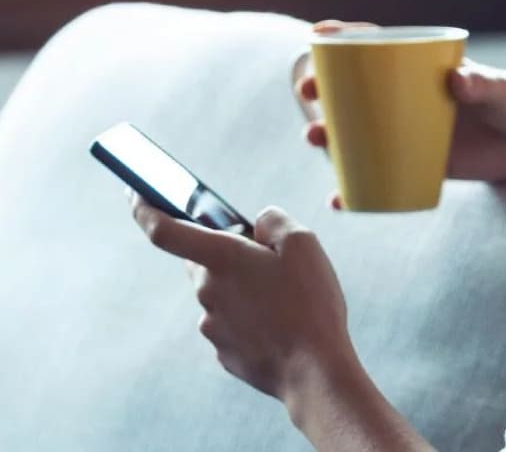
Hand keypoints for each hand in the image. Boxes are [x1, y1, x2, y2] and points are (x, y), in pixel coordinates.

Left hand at [127, 189, 357, 404]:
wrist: (314, 371)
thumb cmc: (309, 303)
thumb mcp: (303, 244)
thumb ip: (274, 221)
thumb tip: (258, 223)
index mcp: (221, 259)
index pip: (164, 230)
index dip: (144, 208)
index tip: (133, 192)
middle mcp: (207, 291)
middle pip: (203, 261)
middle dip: (227, 255)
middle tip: (267, 259)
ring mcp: (213, 326)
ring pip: (221, 294)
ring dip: (245, 289)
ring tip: (288, 298)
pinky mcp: (225, 353)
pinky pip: (233, 325)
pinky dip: (252, 319)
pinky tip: (282, 324)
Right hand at [297, 20, 505, 199]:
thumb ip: (485, 85)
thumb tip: (458, 82)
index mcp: (427, 68)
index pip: (380, 46)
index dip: (345, 38)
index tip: (316, 35)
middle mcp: (413, 97)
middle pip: (358, 90)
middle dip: (324, 88)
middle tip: (309, 95)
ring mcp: (416, 131)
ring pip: (362, 132)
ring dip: (331, 135)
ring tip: (316, 139)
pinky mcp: (426, 164)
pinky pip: (383, 175)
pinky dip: (359, 188)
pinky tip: (340, 198)